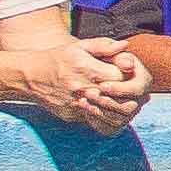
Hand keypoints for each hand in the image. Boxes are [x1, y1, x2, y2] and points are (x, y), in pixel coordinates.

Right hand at [14, 36, 146, 131]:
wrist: (29, 76)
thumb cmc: (58, 58)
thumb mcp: (80, 46)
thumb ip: (105, 46)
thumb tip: (126, 46)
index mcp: (89, 70)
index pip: (123, 78)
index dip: (133, 77)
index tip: (133, 75)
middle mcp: (84, 89)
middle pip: (123, 101)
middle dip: (135, 98)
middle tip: (140, 93)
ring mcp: (78, 106)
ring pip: (114, 117)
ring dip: (127, 112)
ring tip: (131, 103)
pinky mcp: (73, 116)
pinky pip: (99, 124)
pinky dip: (112, 121)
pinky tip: (116, 113)